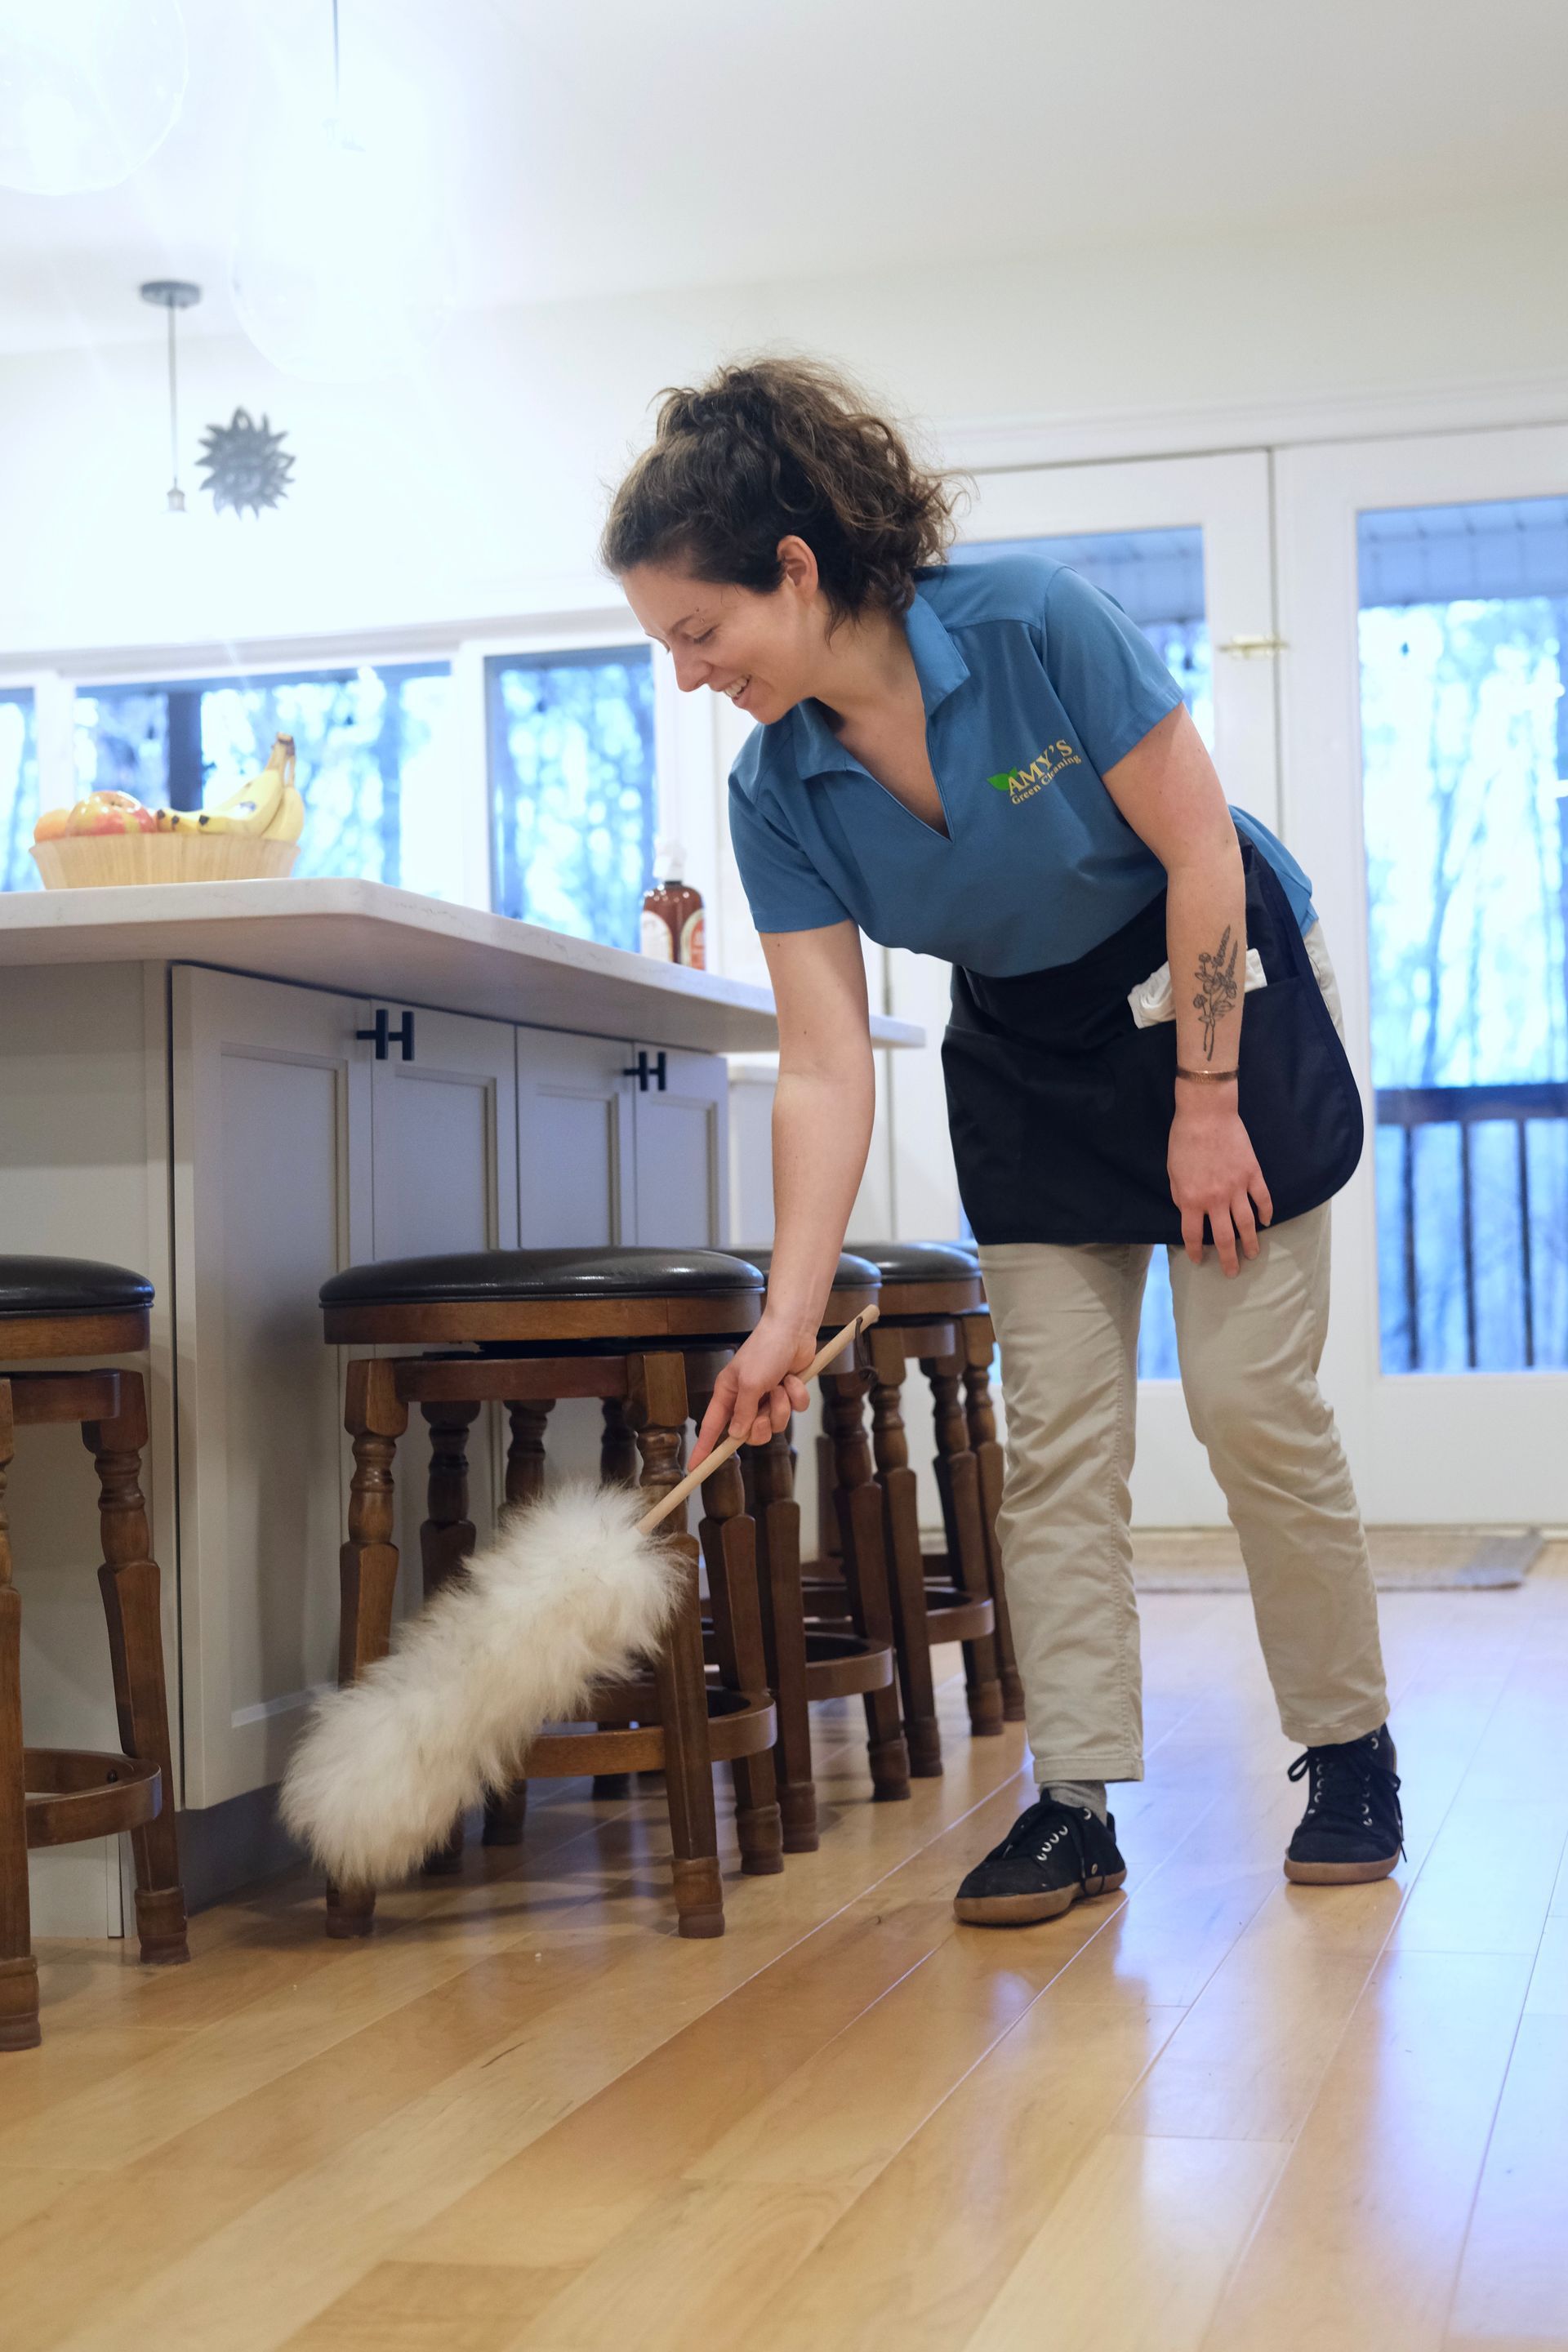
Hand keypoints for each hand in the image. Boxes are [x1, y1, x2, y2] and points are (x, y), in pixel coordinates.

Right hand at [688, 1311, 817, 1468]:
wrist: (793, 1330)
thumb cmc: (765, 1349)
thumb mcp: (750, 1382)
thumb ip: (743, 1412)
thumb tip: (737, 1435)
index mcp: (728, 1394)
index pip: (712, 1428)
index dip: (703, 1449)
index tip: (694, 1468)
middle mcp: (746, 1399)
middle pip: (750, 1434)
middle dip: (761, 1426)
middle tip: (764, 1413)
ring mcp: (768, 1398)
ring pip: (775, 1424)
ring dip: (781, 1406)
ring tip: (781, 1386)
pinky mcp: (788, 1394)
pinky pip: (794, 1410)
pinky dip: (796, 1396)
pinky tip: (793, 1379)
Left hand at [1168, 1100, 1272, 1275]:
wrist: (1206, 1115)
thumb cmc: (1183, 1140)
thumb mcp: (1172, 1172)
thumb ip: (1180, 1195)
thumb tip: (1188, 1211)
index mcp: (1191, 1200)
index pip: (1193, 1235)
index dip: (1196, 1250)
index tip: (1199, 1261)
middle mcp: (1215, 1199)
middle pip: (1224, 1238)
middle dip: (1228, 1258)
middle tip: (1232, 1273)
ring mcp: (1237, 1188)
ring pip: (1246, 1224)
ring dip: (1250, 1242)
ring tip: (1253, 1255)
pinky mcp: (1252, 1174)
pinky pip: (1262, 1199)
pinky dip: (1266, 1212)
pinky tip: (1267, 1222)